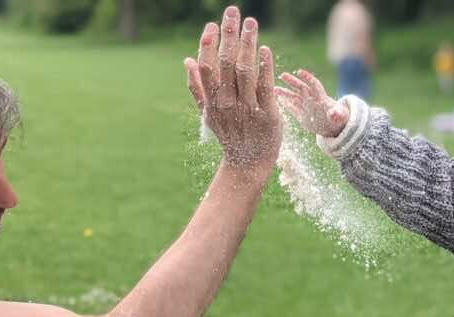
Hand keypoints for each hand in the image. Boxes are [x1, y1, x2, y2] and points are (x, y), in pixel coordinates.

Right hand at [183, 6, 281, 177]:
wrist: (247, 164)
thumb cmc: (229, 136)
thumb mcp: (208, 114)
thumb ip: (196, 88)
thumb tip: (186, 61)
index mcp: (212, 101)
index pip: (206, 67)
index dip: (207, 44)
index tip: (212, 25)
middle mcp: (228, 103)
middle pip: (226, 63)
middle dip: (229, 35)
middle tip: (233, 11)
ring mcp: (248, 109)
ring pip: (246, 71)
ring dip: (248, 44)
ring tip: (251, 23)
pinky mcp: (268, 115)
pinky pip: (265, 87)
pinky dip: (265, 67)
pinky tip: (265, 49)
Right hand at [275, 69, 348, 137]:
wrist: (333, 126)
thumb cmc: (338, 118)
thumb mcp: (340, 117)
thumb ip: (338, 114)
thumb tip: (335, 114)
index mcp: (321, 98)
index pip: (314, 85)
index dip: (308, 78)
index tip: (300, 72)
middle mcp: (311, 99)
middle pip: (301, 88)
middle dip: (292, 81)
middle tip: (282, 75)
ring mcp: (305, 106)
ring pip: (294, 97)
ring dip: (284, 93)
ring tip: (274, 89)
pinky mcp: (301, 115)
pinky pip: (292, 108)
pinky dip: (285, 104)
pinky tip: (277, 99)